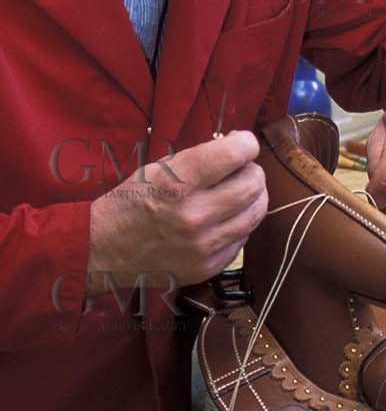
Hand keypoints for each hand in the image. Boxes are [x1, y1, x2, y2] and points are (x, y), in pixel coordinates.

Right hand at [87, 132, 267, 287]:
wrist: (103, 249)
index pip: (234, 154)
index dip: (246, 143)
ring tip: (238, 192)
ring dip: (253, 197)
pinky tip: (223, 219)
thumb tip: (240, 146)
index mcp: (176, 184)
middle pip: (253, 184)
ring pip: (256, 213)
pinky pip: (243, 238)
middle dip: (252, 170)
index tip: (243, 143)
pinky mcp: (208, 267)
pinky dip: (239, 224)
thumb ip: (200, 157)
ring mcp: (203, 246)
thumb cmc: (132, 202)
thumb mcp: (157, 168)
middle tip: (242, 170)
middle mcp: (193, 216)